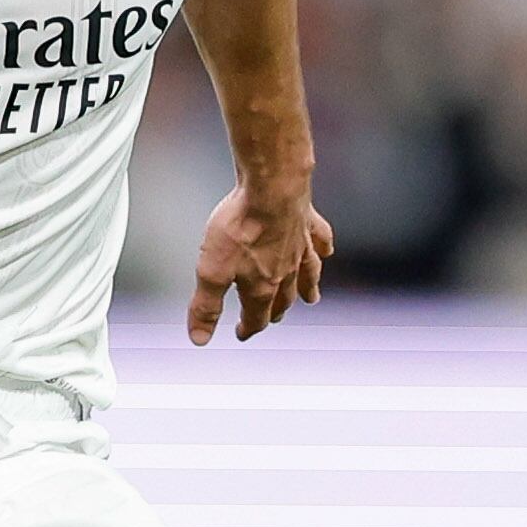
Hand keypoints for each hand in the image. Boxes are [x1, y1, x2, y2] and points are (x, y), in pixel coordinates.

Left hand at [188, 185, 329, 345]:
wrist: (271, 188)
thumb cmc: (240, 227)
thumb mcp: (212, 271)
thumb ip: (206, 306)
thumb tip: (200, 339)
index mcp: (262, 286)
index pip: (257, 317)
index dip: (247, 328)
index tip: (241, 333)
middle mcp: (286, 271)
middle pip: (283, 299)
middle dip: (275, 312)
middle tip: (272, 319)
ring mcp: (300, 246)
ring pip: (307, 274)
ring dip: (308, 288)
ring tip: (311, 298)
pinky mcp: (307, 220)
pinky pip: (320, 239)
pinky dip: (323, 248)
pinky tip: (327, 251)